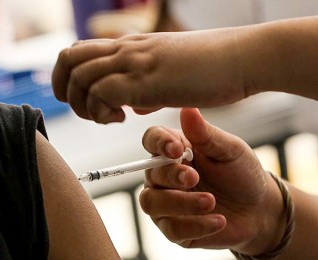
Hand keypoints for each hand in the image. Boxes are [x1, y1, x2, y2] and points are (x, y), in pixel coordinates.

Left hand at [52, 30, 245, 123]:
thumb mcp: (168, 76)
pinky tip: (123, 120)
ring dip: (85, 105)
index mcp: (129, 45)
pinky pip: (101, 94)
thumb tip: (134, 105)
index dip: (71, 78)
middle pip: (67, 59)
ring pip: (79, 77)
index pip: (77, 52)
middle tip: (91, 111)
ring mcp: (134, 62)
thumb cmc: (210, 68)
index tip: (91, 101)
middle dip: (66, 90)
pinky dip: (101, 112)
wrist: (242, 58)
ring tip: (111, 118)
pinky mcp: (145, 80)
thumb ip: (145, 89)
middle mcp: (125, 49)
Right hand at [139, 108, 284, 254]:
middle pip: (150, 173)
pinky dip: (195, 226)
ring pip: (151, 202)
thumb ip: (206, 134)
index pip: (151, 140)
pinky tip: (219, 221)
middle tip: (195, 178)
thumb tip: (187, 109)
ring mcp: (165, 202)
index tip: (177, 150)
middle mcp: (163, 175)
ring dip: (179, 203)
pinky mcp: (173, 227)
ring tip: (211, 202)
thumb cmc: (241, 173)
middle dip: (172, 176)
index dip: (158, 143)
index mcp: (174, 150)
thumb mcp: (230, 150)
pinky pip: (170, 229)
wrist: (260, 209)